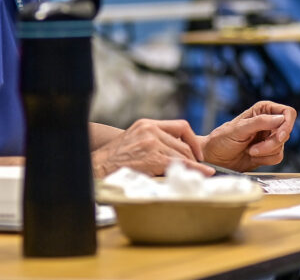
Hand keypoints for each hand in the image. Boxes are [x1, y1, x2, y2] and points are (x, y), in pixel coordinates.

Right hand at [91, 119, 211, 177]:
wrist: (96, 168)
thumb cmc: (113, 160)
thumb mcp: (133, 141)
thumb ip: (151, 141)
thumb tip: (174, 153)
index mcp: (146, 124)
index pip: (180, 126)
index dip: (192, 140)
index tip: (196, 152)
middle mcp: (150, 130)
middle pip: (183, 142)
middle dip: (192, 157)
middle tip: (198, 168)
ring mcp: (152, 142)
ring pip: (182, 153)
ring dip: (192, 165)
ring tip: (198, 175)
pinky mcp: (153, 157)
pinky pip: (180, 163)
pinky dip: (195, 169)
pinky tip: (203, 173)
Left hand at [202, 101, 296, 171]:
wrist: (214, 158)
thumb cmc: (221, 140)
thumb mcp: (238, 129)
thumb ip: (259, 122)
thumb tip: (280, 118)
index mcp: (262, 110)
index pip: (287, 112)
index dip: (287, 123)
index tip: (280, 135)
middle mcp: (268, 122)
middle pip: (286, 131)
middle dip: (272, 143)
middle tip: (255, 148)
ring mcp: (269, 138)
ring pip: (282, 146)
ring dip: (266, 152)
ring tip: (250, 151)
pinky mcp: (268, 152)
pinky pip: (278, 157)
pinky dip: (266, 159)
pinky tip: (252, 156)